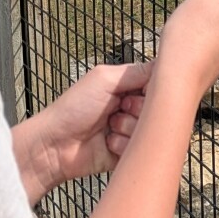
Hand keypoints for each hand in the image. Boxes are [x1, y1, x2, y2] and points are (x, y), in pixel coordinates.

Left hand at [13, 63, 151, 200]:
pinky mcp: (126, 152)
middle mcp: (130, 107)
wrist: (54, 144)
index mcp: (126, 86)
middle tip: (117, 109)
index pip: (157, 84)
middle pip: (157, 109)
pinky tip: (107, 143)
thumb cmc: (73, 107)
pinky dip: (123, 145)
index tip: (140, 91)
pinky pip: (139, 149)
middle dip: (137, 109)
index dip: (152, 90)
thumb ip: (136, 71)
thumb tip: (164, 65)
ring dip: (127, 128)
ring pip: (149, 130)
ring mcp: (129, 130)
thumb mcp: (104, 79)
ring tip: (108, 127)